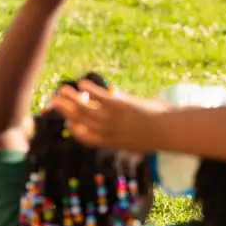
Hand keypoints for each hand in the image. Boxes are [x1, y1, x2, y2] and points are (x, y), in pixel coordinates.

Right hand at [53, 79, 168, 150]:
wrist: (171, 130)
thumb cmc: (157, 134)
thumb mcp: (136, 138)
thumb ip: (122, 130)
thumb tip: (117, 115)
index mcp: (109, 142)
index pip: (83, 136)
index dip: (72, 127)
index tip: (67, 119)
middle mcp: (106, 133)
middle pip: (79, 120)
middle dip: (64, 110)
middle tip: (53, 101)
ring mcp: (112, 120)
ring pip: (84, 109)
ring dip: (70, 99)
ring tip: (61, 89)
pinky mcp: (120, 106)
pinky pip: (98, 97)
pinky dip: (89, 90)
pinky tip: (82, 83)